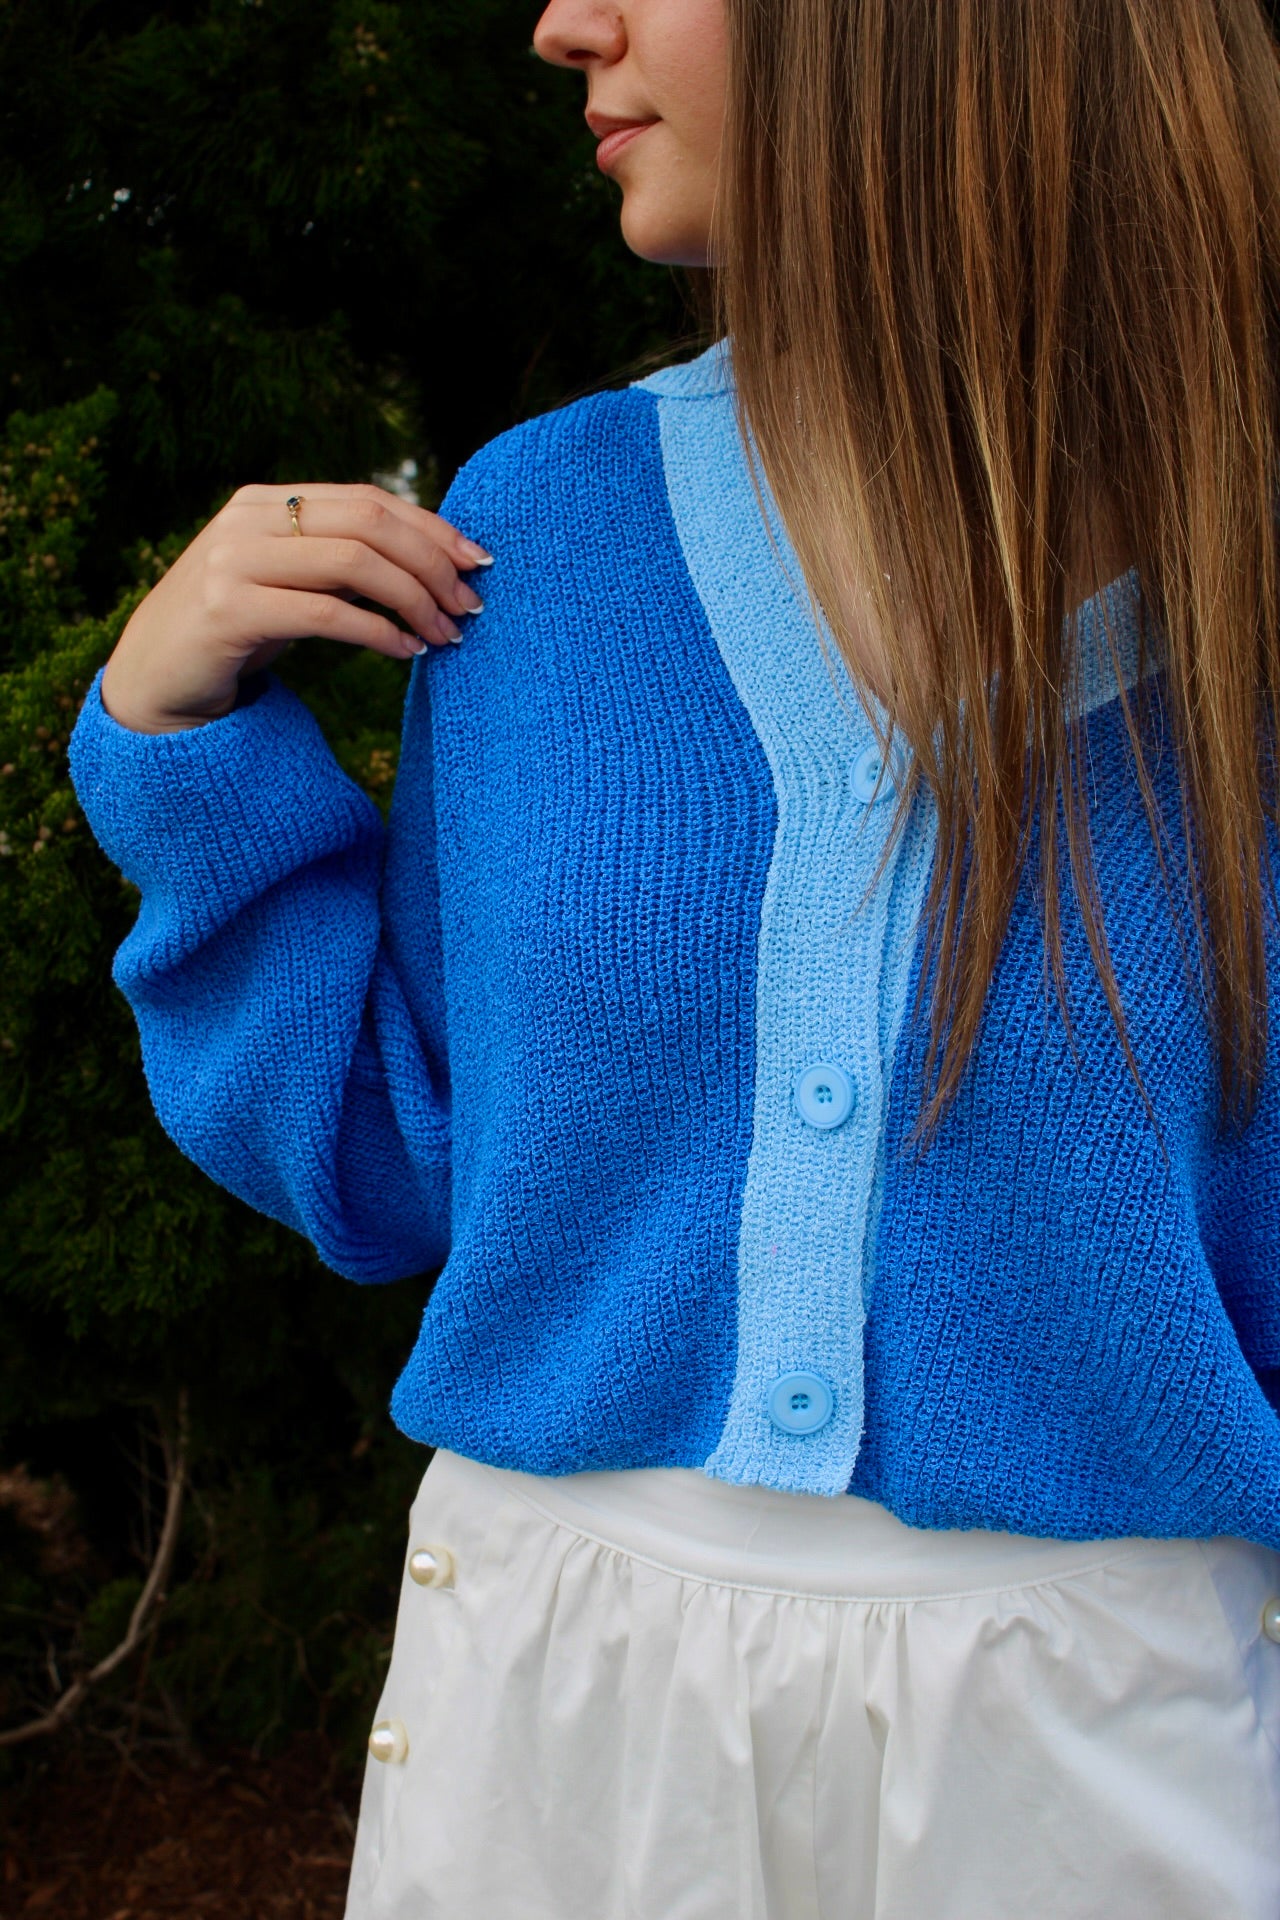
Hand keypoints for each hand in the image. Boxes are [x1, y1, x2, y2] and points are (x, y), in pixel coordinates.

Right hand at [99, 482, 490, 733]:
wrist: (155, 677)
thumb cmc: (236, 632)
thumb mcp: (289, 582)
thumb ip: (339, 561)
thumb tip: (430, 561)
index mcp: (268, 501)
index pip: (368, 499)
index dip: (431, 527)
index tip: (477, 560)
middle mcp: (249, 519)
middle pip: (369, 524)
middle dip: (432, 564)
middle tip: (470, 605)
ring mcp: (234, 561)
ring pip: (354, 564)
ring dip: (414, 600)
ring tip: (445, 634)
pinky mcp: (229, 610)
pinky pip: (327, 615)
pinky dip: (378, 634)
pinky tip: (406, 651)